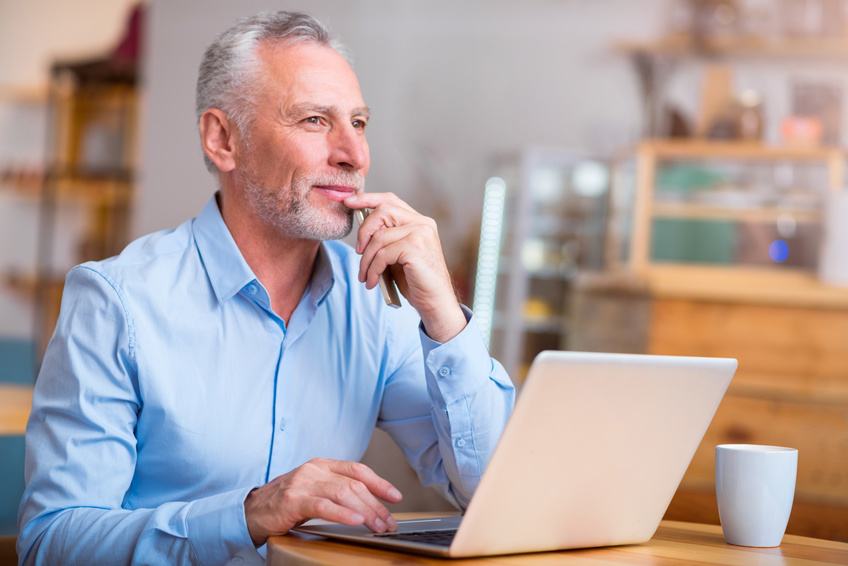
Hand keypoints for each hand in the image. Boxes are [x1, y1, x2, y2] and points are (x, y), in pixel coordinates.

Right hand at [244, 458, 401, 545]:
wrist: (250, 511)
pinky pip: (323, 506)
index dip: (380, 483)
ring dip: (365, 512)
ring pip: (343, 494)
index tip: (396, 497)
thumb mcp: (314, 490)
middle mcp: (314, 470)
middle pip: (354, 485)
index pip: (357, 470)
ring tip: (377, 526)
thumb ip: (336, 491)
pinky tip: (355, 521)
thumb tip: (369, 505)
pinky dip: (342, 514)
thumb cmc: (284, 503)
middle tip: (389, 523)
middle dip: (376, 505)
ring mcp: (303, 483)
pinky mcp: (293, 500)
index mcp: (321, 465)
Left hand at [345, 192, 466, 342]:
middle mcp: (422, 223)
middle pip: (382, 211)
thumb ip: (387, 238)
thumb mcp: (398, 254)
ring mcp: (420, 234)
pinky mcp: (415, 248)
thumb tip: (363, 231)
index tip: (349, 202)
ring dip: (366, 260)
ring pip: (379, 237)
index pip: (390, 200)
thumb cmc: (416, 280)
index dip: (367, 198)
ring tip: (364, 276)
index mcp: (419, 221)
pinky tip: (372, 281)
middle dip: (363, 231)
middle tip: (358, 252)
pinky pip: (382, 255)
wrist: (436, 301)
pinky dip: (372, 270)